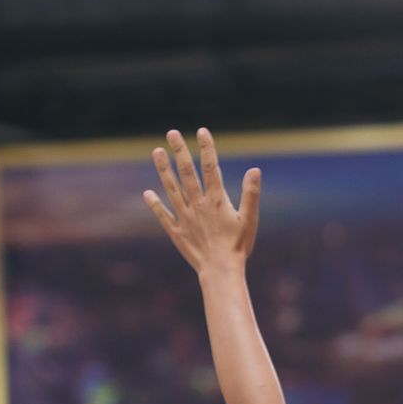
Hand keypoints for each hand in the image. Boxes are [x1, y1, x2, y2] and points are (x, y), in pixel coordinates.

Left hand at [144, 128, 262, 278]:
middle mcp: (198, 205)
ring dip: (163, 170)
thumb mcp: (250, 220)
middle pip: (187, 173)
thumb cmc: (239, 246)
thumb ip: (251, 194)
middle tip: (172, 133)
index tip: (201, 131)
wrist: (221, 272)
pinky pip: (163, 216)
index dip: (206, 148)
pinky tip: (147, 193)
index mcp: (217, 201)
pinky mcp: (177, 232)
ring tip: (156, 152)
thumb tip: (255, 169)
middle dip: (179, 151)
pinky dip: (155, 204)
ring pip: (172, 189)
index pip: (211, 168)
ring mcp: (186, 218)